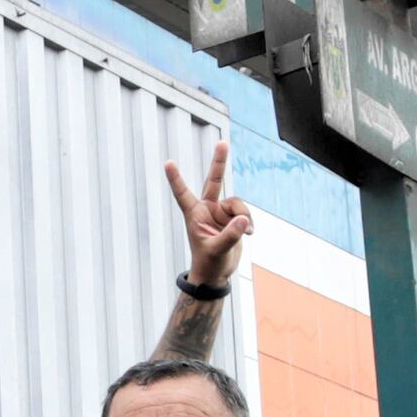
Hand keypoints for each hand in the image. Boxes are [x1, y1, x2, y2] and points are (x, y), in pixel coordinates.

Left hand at [164, 135, 252, 289]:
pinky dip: (248, 222)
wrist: (217, 273)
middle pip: (213, 181)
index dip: (176, 179)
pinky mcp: (233, 218)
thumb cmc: (209, 263)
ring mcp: (220, 212)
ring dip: (244, 216)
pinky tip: (249, 233)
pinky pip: (245, 213)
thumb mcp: (217, 251)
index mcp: (194, 215)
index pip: (183, 194)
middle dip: (219, 162)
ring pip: (238, 204)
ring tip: (246, 232)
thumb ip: (230, 235)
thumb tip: (244, 221)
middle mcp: (207, 209)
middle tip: (222, 143)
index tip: (168, 163)